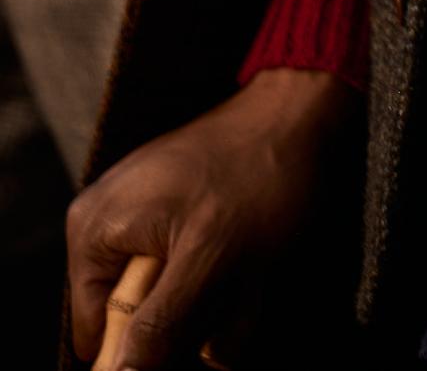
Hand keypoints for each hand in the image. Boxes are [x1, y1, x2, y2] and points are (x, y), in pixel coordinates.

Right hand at [67, 68, 357, 367]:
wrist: (301, 110)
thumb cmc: (258, 176)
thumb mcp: (210, 259)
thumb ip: (158, 324)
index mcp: (94, 232)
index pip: (96, 337)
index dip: (147, 348)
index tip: (199, 326)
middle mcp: (108, 225)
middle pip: (142, 322)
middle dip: (198, 321)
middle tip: (236, 290)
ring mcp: (144, 218)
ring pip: (179, 304)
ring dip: (224, 306)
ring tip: (254, 270)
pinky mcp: (180, 218)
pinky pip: (197, 275)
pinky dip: (232, 282)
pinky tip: (258, 261)